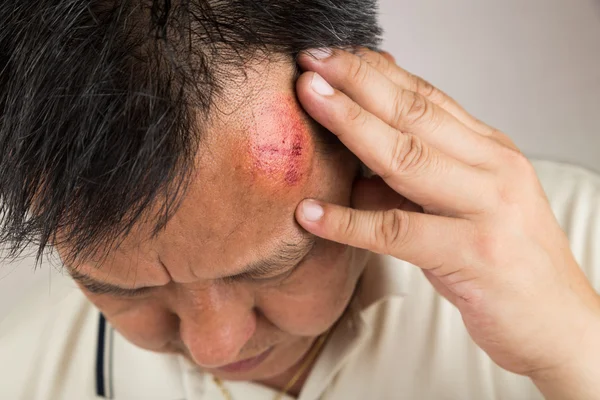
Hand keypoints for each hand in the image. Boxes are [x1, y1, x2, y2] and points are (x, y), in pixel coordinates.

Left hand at [294, 48, 599, 391]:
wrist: (560, 323)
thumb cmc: (505, 264)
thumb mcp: (464, 209)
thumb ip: (414, 185)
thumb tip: (353, 172)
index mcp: (490, 152)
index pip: (427, 98)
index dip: (376, 73)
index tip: (334, 57)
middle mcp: (493, 168)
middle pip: (415, 113)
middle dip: (358, 82)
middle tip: (313, 62)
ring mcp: (489, 208)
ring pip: (408, 157)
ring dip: (352, 125)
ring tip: (309, 100)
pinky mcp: (476, 254)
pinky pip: (399, 232)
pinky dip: (350, 222)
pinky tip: (311, 215)